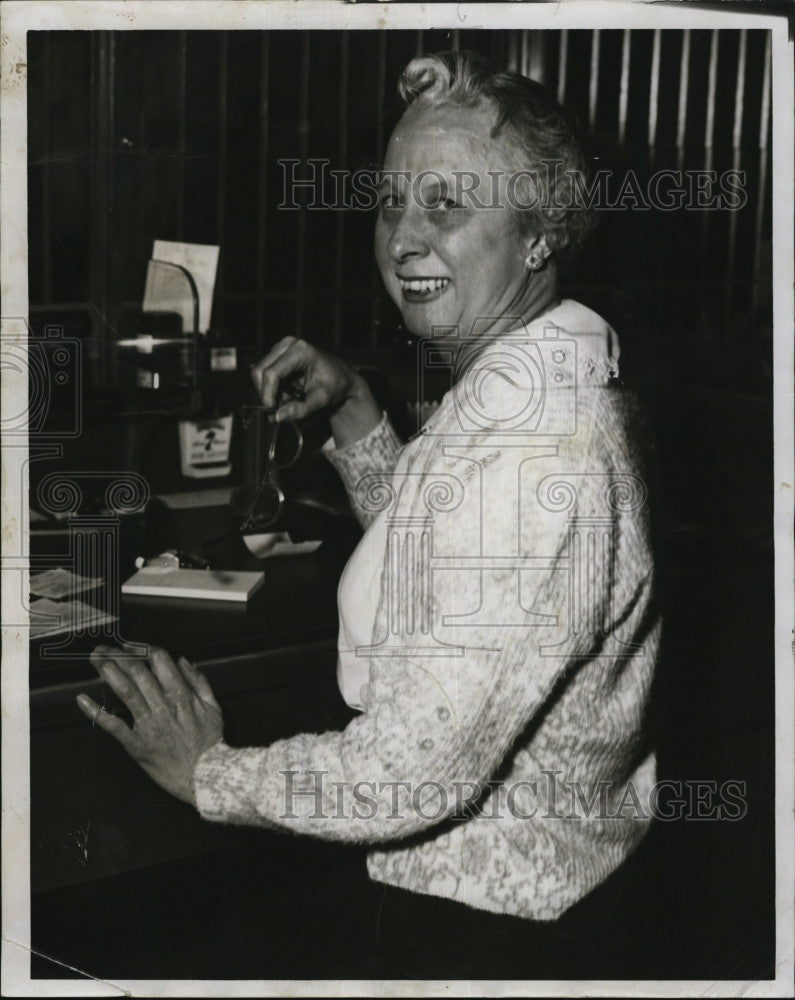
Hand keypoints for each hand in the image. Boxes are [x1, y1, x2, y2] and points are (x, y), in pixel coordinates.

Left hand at [76, 644, 223, 805]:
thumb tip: (182, 661)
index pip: (159, 660)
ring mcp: (148, 724)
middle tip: (104, 647)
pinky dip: (97, 711)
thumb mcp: (214, 707)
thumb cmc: (210, 743)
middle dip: (118, 655)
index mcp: (182, 695)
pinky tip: (83, 699)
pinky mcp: (136, 744)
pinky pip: (113, 725)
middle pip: (137, 671)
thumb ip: (199, 681)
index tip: (132, 645)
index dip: (142, 648)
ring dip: (107, 672)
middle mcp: (162, 705)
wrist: (206, 775)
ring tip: (95, 659)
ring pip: (125, 691)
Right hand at [250, 336, 358, 422]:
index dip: (267, 393)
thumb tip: (277, 417)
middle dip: (267, 393)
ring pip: (260, 374)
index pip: (272, 373)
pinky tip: (288, 395)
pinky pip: (265, 375)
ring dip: (270, 392)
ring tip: (289, 401)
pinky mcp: (278, 355)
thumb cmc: (336, 385)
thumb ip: (300, 409)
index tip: (271, 411)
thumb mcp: (322, 399)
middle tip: (279, 409)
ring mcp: (281, 348)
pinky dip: (273, 389)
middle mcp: (288, 345)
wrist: (342, 377)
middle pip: (260, 371)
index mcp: (300, 351)